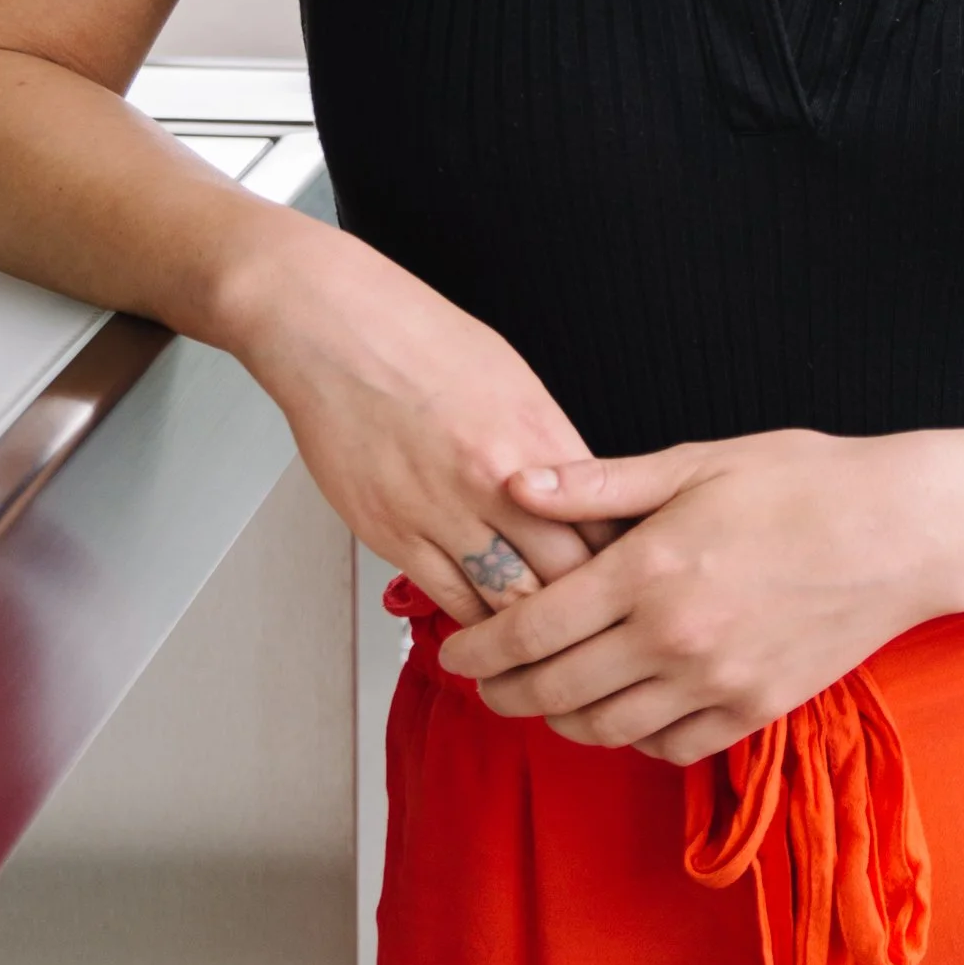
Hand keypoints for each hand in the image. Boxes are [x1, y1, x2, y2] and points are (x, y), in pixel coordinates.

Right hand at [217, 210, 597, 624]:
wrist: (335, 328)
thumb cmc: (420, 340)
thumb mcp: (516, 381)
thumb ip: (552, 447)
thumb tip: (583, 494)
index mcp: (537, 437)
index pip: (608, 525)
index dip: (625, 559)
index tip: (628, 575)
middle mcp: (496, 481)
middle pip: (569, 576)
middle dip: (589, 604)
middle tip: (598, 620)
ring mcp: (442, 513)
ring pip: (512, 604)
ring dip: (535, 624)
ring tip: (550, 636)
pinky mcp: (393, 534)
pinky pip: (451, 600)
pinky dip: (479, 622)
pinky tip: (492, 626)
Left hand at [435, 427, 963, 762]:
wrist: (904, 532)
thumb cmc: (803, 482)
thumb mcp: (695, 463)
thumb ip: (598, 486)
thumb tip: (515, 486)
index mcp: (649, 571)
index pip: (534, 629)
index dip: (481, 648)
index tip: (454, 652)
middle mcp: (675, 638)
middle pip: (556, 690)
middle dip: (505, 692)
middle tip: (483, 683)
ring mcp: (717, 683)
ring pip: (606, 728)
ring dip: (560, 719)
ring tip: (544, 697)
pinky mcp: (756, 709)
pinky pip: (670, 747)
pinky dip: (632, 738)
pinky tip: (622, 711)